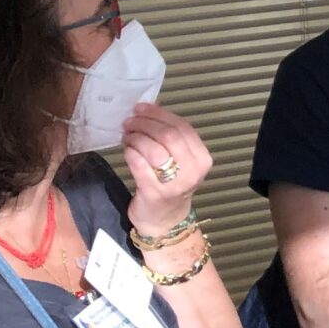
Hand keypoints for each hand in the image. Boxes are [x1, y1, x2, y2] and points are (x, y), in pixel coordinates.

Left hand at [119, 103, 212, 233]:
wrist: (164, 220)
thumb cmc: (170, 185)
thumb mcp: (180, 160)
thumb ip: (171, 136)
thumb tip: (151, 107)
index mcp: (202, 159)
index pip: (182, 127)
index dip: (159, 114)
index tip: (141, 108)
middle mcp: (192, 171)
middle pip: (169, 136)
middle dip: (145, 124)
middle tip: (129, 122)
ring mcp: (174, 184)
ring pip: (154, 149)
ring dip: (136, 137)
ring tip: (127, 135)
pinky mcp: (154, 193)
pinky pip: (139, 165)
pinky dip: (130, 153)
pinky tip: (126, 150)